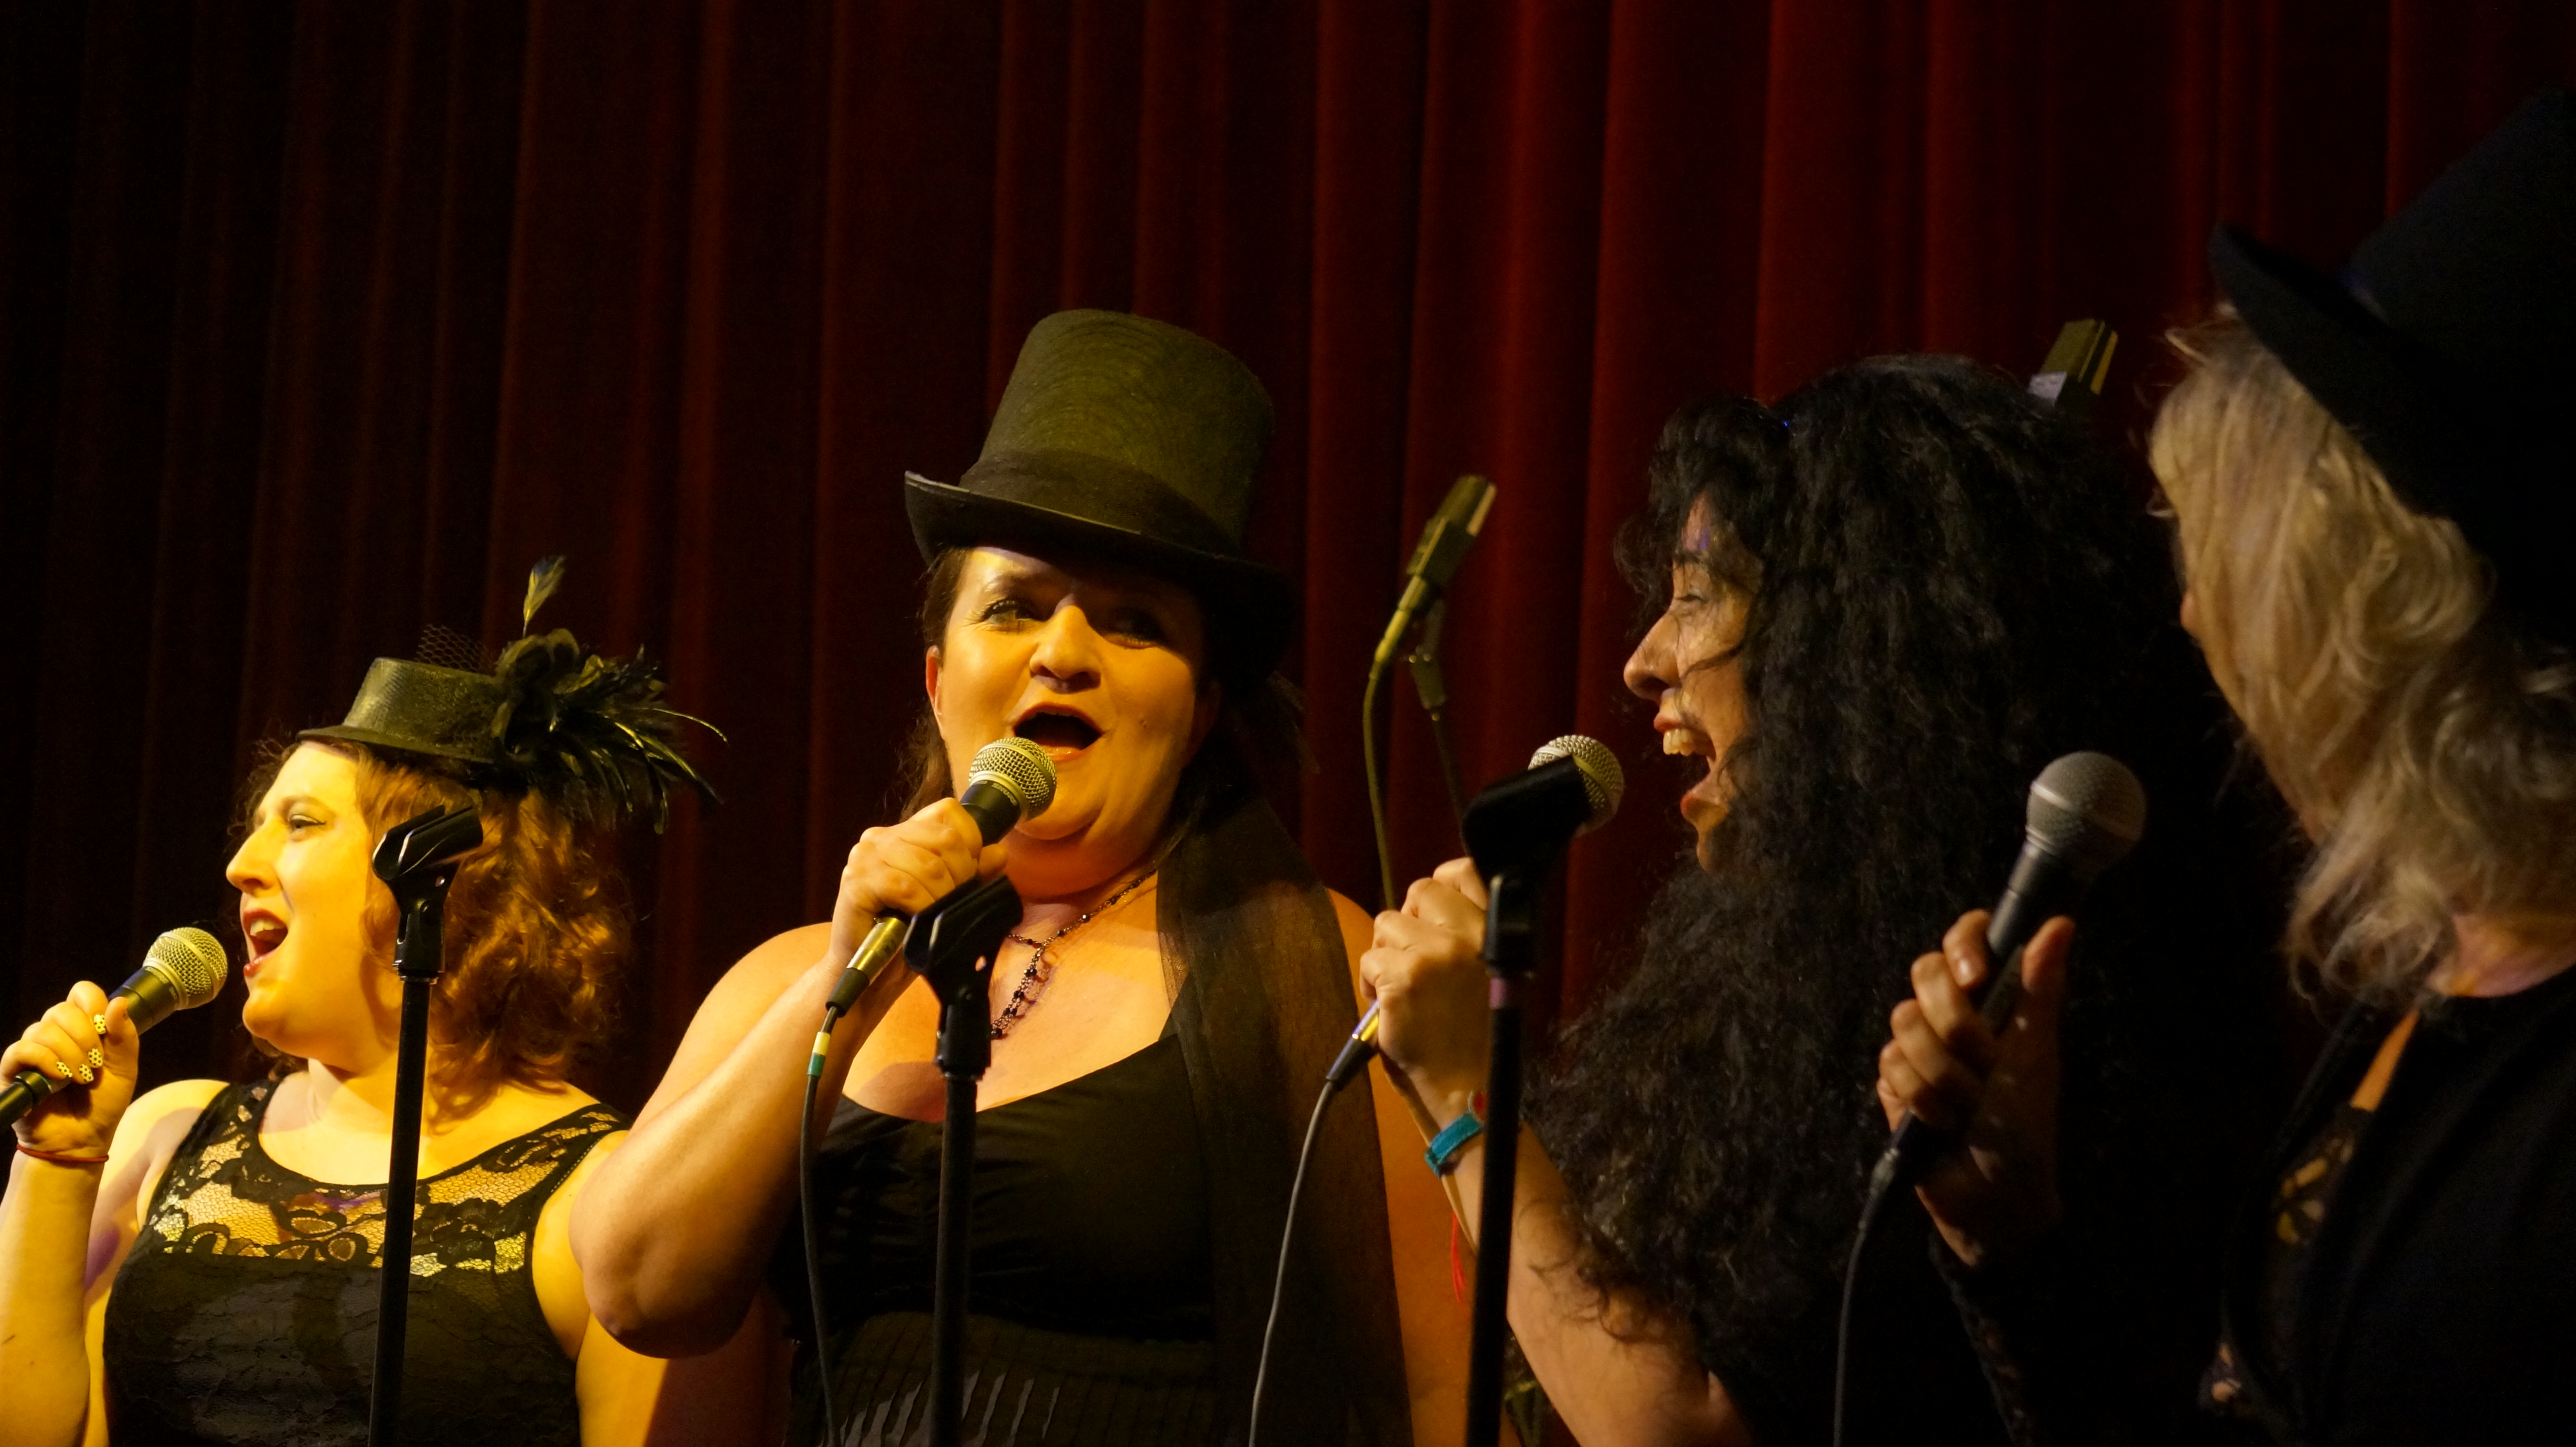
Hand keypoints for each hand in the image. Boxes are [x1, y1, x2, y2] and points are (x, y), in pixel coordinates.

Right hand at [3, 985, 140, 1158]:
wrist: (81, 1140)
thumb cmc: (103, 1103)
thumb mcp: (124, 1069)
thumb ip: (124, 1036)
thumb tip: (119, 1002)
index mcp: (83, 1028)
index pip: (82, 993)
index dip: (93, 1004)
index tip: (104, 1028)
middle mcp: (55, 1034)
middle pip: (61, 1009)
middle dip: (84, 1035)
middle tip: (95, 1063)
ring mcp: (33, 1051)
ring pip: (42, 1029)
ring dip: (68, 1054)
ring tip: (80, 1078)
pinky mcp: (13, 1070)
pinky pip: (21, 1050)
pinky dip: (44, 1061)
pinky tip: (59, 1078)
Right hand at [823, 798, 1008, 988]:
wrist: (869, 968)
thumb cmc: (908, 932)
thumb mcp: (948, 897)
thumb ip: (973, 872)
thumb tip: (998, 852)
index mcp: (905, 832)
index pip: (948, 810)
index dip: (970, 840)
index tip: (969, 873)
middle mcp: (882, 836)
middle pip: (944, 837)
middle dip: (961, 873)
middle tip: (953, 900)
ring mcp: (865, 856)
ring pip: (928, 864)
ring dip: (942, 895)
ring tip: (935, 914)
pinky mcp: (855, 881)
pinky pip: (905, 886)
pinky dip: (922, 905)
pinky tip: (920, 919)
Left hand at [1359, 856, 1491, 1120]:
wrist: (1470, 1092)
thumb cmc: (1476, 1041)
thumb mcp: (1491, 977)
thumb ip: (1467, 940)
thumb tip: (1425, 914)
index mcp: (1494, 935)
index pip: (1462, 872)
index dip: (1439, 886)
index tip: (1429, 914)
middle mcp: (1468, 937)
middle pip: (1419, 892)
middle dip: (1406, 923)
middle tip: (1411, 960)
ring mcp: (1434, 956)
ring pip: (1387, 924)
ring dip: (1385, 955)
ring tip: (1402, 991)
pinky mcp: (1403, 979)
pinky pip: (1369, 959)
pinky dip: (1371, 984)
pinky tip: (1391, 1011)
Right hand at [1876, 910, 2068, 1269]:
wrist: (1993, 1195)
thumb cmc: (2025, 1127)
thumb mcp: (2036, 1054)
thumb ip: (2040, 988)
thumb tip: (2062, 921)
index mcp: (1993, 1000)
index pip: (1967, 938)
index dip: (1963, 947)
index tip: (1976, 979)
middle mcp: (1952, 1014)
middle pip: (1924, 972)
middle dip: (1954, 1024)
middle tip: (1982, 1063)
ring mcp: (1918, 1046)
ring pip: (1904, 1022)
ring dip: (1943, 1073)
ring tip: (1967, 1107)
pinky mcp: (1891, 1080)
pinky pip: (1890, 1064)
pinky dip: (1921, 1098)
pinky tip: (1941, 1122)